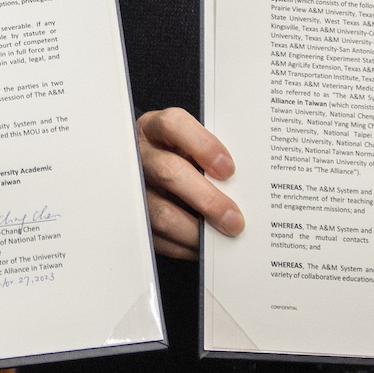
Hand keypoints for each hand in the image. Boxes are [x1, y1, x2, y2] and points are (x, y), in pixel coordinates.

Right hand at [136, 108, 243, 259]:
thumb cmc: (175, 154)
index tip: (229, 169)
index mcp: (154, 129)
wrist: (145, 171)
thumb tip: (240, 185)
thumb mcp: (186, 144)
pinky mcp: (132, 219)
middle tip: (234, 219)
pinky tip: (205, 246)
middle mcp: (139, 156)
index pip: (173, 126)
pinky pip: (157, 237)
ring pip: (160, 212)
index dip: (202, 145)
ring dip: (196, 230)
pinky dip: (184, 246)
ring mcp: (133, 189)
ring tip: (223, 237)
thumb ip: (206, 156)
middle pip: (169, 172)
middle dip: (206, 199)